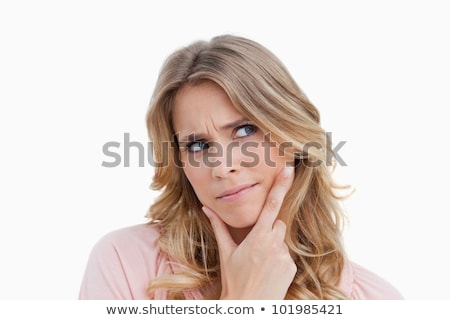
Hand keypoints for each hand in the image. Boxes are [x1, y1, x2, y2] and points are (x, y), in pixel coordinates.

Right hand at [202, 167, 296, 298]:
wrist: (249, 306)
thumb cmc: (234, 280)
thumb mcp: (226, 253)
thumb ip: (218, 227)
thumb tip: (206, 209)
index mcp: (258, 237)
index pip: (272, 205)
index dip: (281, 185)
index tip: (289, 169)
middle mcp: (275, 244)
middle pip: (276, 224)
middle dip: (268, 229)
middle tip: (254, 247)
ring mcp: (285, 256)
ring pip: (281, 239)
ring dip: (272, 244)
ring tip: (259, 262)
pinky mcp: (291, 267)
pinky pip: (286, 254)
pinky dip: (278, 258)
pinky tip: (267, 270)